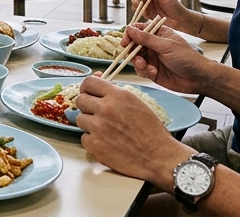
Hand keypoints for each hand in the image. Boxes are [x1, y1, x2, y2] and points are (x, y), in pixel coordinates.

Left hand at [76, 75, 192, 189]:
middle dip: (87, 106)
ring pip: (80, 119)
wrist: (159, 157)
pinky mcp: (94, 145)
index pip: (88, 82)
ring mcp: (98, 127)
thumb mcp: (136, 103)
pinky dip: (93, 140)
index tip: (89, 93)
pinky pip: (84, 137)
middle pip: (80, 100)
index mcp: (117, 96)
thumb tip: (98, 90)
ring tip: (105, 130)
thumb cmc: (152, 131)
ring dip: (89, 123)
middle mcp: (105, 109)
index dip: (87, 88)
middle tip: (97, 113)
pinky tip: (106, 142)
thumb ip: (115, 95)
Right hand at [118, 23, 218, 95]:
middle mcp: (153, 45)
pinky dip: (144, 71)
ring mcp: (152, 59)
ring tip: (145, 66)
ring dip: (138, 62)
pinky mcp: (152, 72)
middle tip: (134, 56)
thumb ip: (146, 38)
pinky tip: (153, 73)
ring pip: (135, 58)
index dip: (130, 35)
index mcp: (158, 34)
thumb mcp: (165, 45)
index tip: (125, 41)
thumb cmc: (187, 58)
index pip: (138, 30)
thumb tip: (129, 29)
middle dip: (132, 51)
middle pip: (134, 45)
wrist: (198, 78)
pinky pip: (141, 70)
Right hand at [129, 0, 193, 31]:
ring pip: (135, 3)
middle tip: (143, 3)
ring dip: (135, 5)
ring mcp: (147, 6)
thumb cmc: (174, 6)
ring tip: (142, 8)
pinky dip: (137, 11)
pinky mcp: (147, 14)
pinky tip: (143, 13)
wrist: (179, 19)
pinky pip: (138, 11)